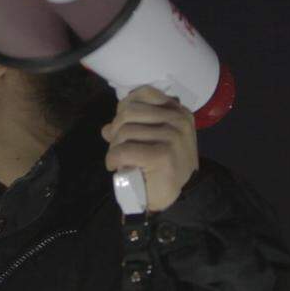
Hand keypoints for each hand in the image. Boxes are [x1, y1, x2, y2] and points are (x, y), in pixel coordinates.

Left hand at [101, 85, 198, 212]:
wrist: (182, 196)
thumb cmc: (166, 168)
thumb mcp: (154, 141)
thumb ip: (134, 128)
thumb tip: (107, 129)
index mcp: (178, 112)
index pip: (143, 93)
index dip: (125, 107)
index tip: (122, 125)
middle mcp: (178, 120)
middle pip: (129, 112)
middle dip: (116, 129)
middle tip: (117, 147)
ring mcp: (172, 136)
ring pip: (125, 131)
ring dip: (114, 147)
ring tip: (118, 158)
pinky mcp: (162, 155)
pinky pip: (124, 150)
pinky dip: (113, 158)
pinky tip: (114, 165)